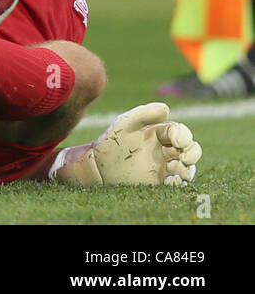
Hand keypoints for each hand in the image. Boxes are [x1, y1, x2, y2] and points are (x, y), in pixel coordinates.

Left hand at [52, 102, 201, 185]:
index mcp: (159, 134)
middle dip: (193, 153)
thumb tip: (166, 109)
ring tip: (174, 169)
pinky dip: (179, 183)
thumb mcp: (125, 124)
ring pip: (188, 168)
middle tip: (184, 157)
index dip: (184, 135)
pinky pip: (178, 184)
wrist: (99, 165)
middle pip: (191, 149)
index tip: (177, 141)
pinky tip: (171, 181)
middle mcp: (165, 150)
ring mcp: (164, 166)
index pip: (180, 132)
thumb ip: (143, 114)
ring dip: (187, 169)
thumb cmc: (112, 142)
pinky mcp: (160, 182)